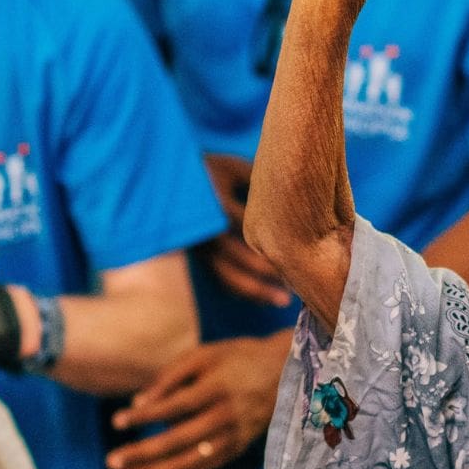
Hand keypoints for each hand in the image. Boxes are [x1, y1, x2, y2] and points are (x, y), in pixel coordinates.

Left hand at [107, 334, 288, 468]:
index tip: (116, 423)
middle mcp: (227, 416)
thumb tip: (137, 404)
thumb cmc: (236, 358)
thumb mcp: (203, 355)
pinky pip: (205, 468)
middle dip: (142, 454)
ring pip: (191, 462)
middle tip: (112, 462)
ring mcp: (235, 436)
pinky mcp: (238, 448)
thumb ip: (169, 377)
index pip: (174, 407)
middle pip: (178, 442)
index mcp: (217, 388)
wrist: (285, 373)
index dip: (144, 417)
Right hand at [200, 154, 290, 306]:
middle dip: (271, 271)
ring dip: (257, 291)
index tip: (302, 250)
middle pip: (243, 259)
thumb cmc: (206, 169)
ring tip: (284, 301)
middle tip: (300, 282)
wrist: (166, 178)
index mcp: (219, 207)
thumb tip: (290, 192)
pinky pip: (222, 279)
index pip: (252, 231)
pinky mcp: (201, 257)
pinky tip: (263, 298)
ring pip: (230, 276)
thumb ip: (258, 180)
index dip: (277, 243)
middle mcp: (210, 231)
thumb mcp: (230, 167)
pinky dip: (243, 290)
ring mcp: (203, 247)